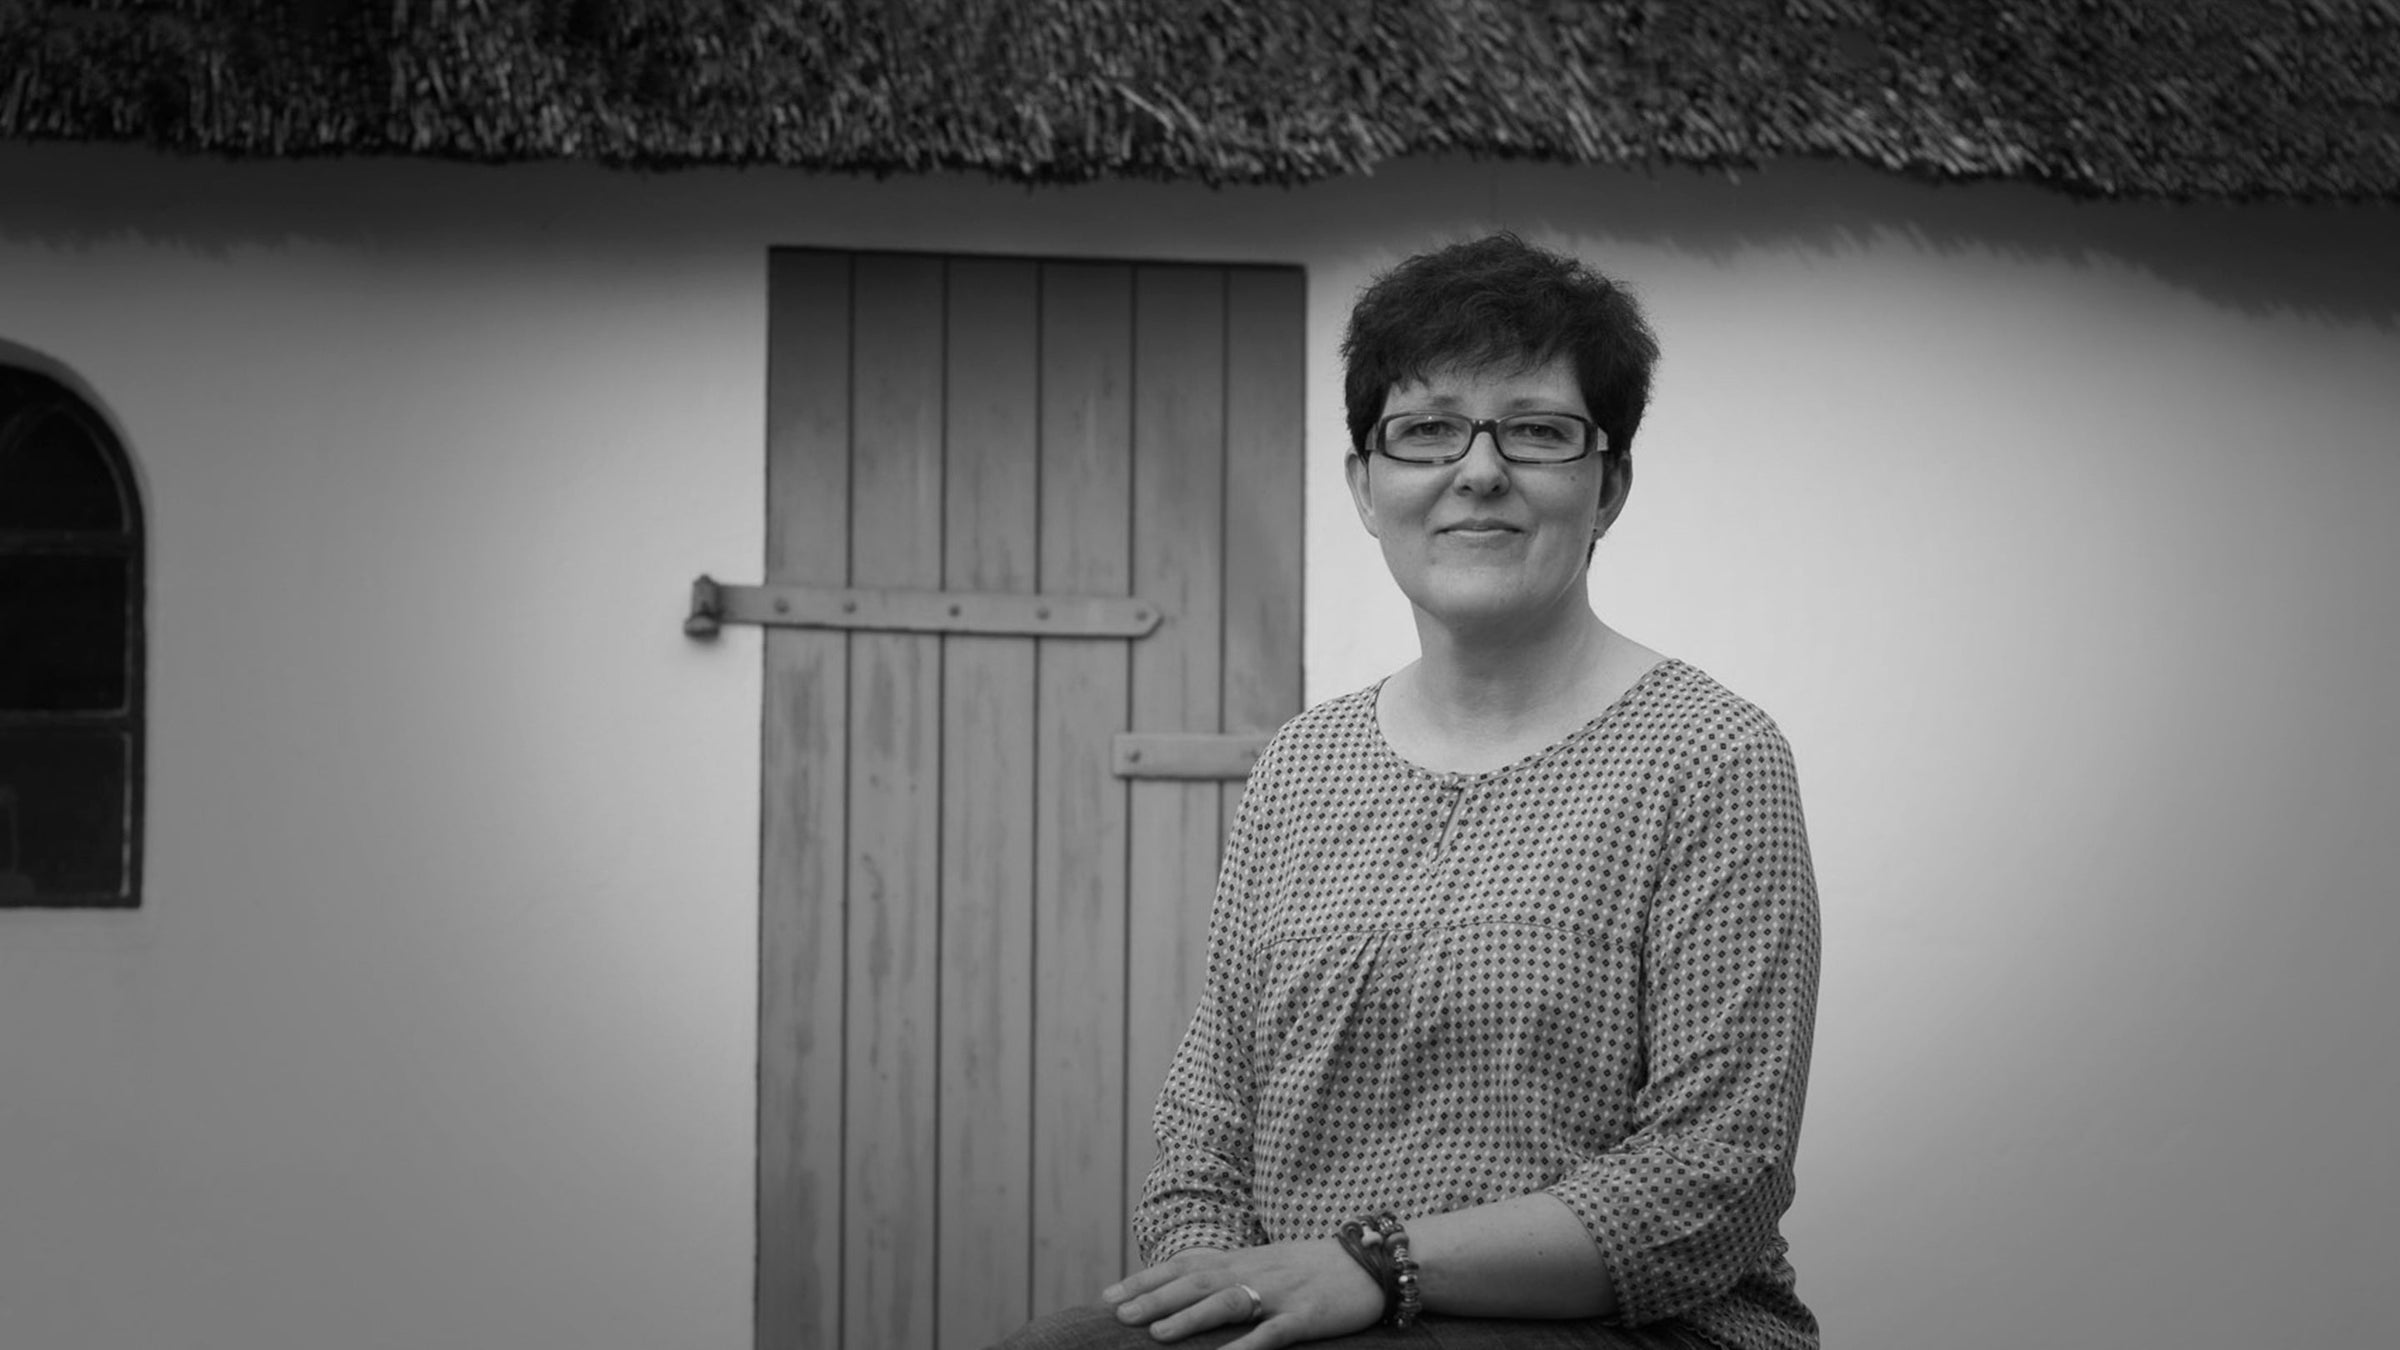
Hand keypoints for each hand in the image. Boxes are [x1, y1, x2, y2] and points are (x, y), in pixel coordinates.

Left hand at [1100, 1240, 1383, 1347]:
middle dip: (1155, 1298)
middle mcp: (1255, 1270)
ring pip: (1227, 1302)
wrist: (1374, 1261)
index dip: (1145, 1280)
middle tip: (1118, 1315)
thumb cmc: (1317, 1267)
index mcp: (1243, 1259)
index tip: (1110, 1297)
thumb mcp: (1269, 1262)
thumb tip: (1190, 1288)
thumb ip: (1233, 1273)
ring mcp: (1280, 1292)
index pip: (1184, 1265)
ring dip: (1189, 1318)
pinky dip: (1246, 1346)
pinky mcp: (1306, 1316)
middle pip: (1196, 1281)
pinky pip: (1272, 1333)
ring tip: (1156, 1334)